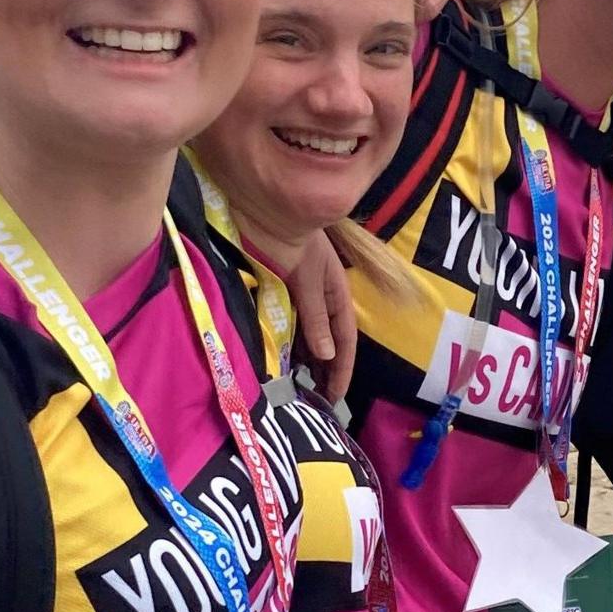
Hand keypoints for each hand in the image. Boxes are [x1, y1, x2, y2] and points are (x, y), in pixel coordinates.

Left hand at [289, 230, 357, 402]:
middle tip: (315, 399)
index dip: (341, 370)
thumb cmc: (295, 243)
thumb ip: (316, 318)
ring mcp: (302, 298)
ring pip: (308, 337)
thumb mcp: (309, 282)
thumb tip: (326, 356)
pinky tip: (280, 360)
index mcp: (337, 295)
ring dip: (305, 360)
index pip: (345, 341)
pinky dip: (288, 345)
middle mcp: (323, 299)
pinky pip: (290, 327)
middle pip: (329, 343)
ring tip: (298, 385)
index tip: (334, 397)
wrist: (266, 212)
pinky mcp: (282, 295)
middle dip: (325, 370)